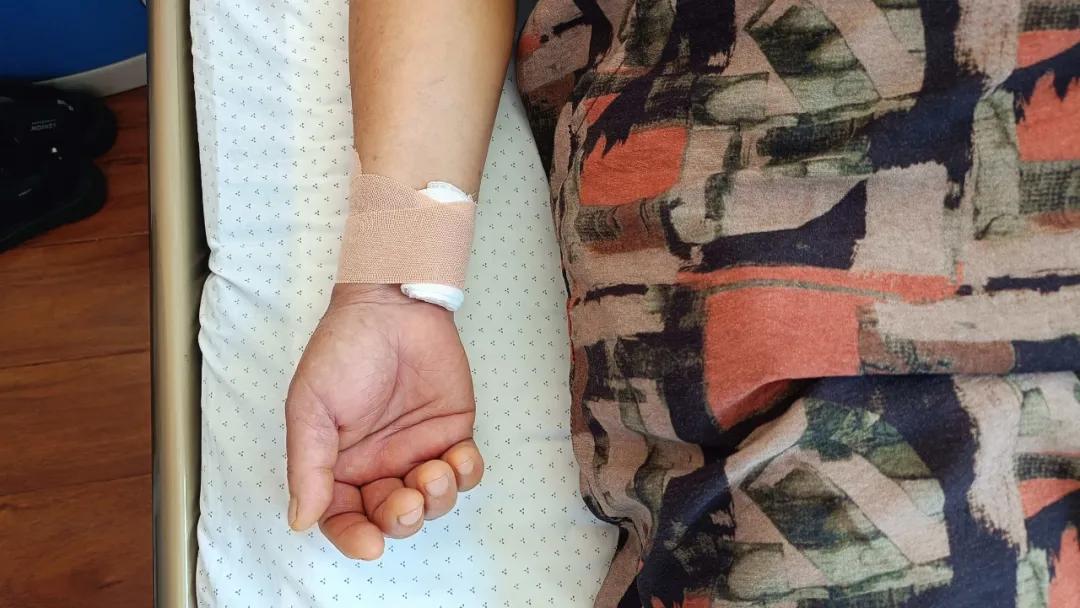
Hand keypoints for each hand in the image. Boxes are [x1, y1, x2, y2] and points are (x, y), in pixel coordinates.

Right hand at [285, 283, 482, 559]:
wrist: (391, 306)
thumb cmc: (343, 350)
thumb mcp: (310, 407)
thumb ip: (309, 466)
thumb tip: (301, 520)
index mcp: (339, 465)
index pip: (344, 517)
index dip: (355, 537)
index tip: (370, 544)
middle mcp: (379, 465)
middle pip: (392, 517)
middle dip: (402, 519)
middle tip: (407, 501)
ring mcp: (418, 450)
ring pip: (433, 502)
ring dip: (436, 499)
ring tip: (434, 471)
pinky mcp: (452, 432)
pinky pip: (465, 471)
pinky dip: (465, 474)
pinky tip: (458, 457)